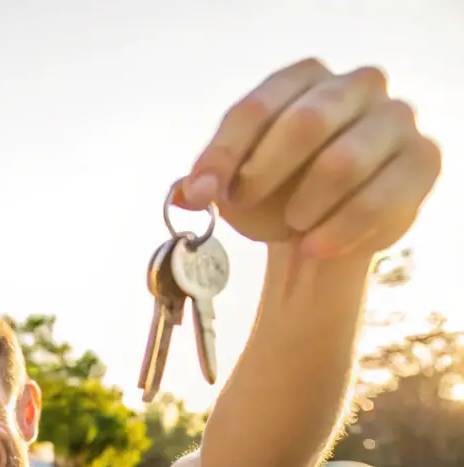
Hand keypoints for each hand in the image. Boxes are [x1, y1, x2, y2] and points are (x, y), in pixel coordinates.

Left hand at [177, 59, 440, 259]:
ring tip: (291, 224)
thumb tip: (184, 194)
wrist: (322, 230)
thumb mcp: (234, 187)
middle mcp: (355, 86)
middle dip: (264, 173)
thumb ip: (207, 185)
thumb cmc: (275, 196)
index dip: (222, 155)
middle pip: (305, 122)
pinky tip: (315, 247)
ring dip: (305, 205)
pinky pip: (378, 198)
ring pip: (344, 162)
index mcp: (302, 79)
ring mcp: (394, 120)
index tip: (200, 195)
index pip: (255, 109)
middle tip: (243, 206)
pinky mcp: (421, 161)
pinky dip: (338, 229)